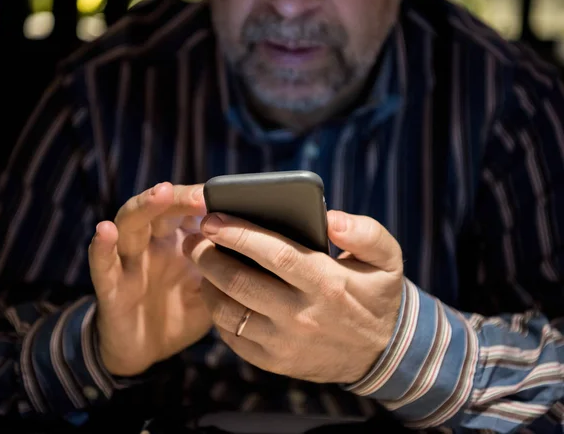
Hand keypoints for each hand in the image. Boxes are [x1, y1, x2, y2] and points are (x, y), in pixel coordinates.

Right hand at [89, 183, 211, 376]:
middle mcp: (153, 243)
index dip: (205, 199)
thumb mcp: (211, 288)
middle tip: (203, 195)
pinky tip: (106, 231)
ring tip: (161, 192)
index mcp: (179, 240)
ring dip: (145, 206)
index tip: (229, 194)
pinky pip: (102, 264)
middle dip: (180, 197)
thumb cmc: (182, 310)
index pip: (189, 209)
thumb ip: (227, 266)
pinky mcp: (110, 285)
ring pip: (131, 223)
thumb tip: (263, 246)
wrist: (148, 349)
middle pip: (161, 209)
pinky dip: (101, 247)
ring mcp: (130, 260)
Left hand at [183, 210, 403, 383]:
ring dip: (207, 284)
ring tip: (202, 263)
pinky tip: (217, 293)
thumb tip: (331, 219)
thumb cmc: (377, 295)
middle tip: (194, 238)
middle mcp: (302, 316)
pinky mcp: (274, 362)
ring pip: (229, 312)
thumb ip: (365, 233)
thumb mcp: (387, 259)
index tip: (213, 218)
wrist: (381, 354)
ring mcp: (285, 344)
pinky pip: (232, 337)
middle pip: (240, 282)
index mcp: (327, 284)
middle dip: (208, 256)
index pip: (275, 254)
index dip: (239, 234)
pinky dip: (218, 313)